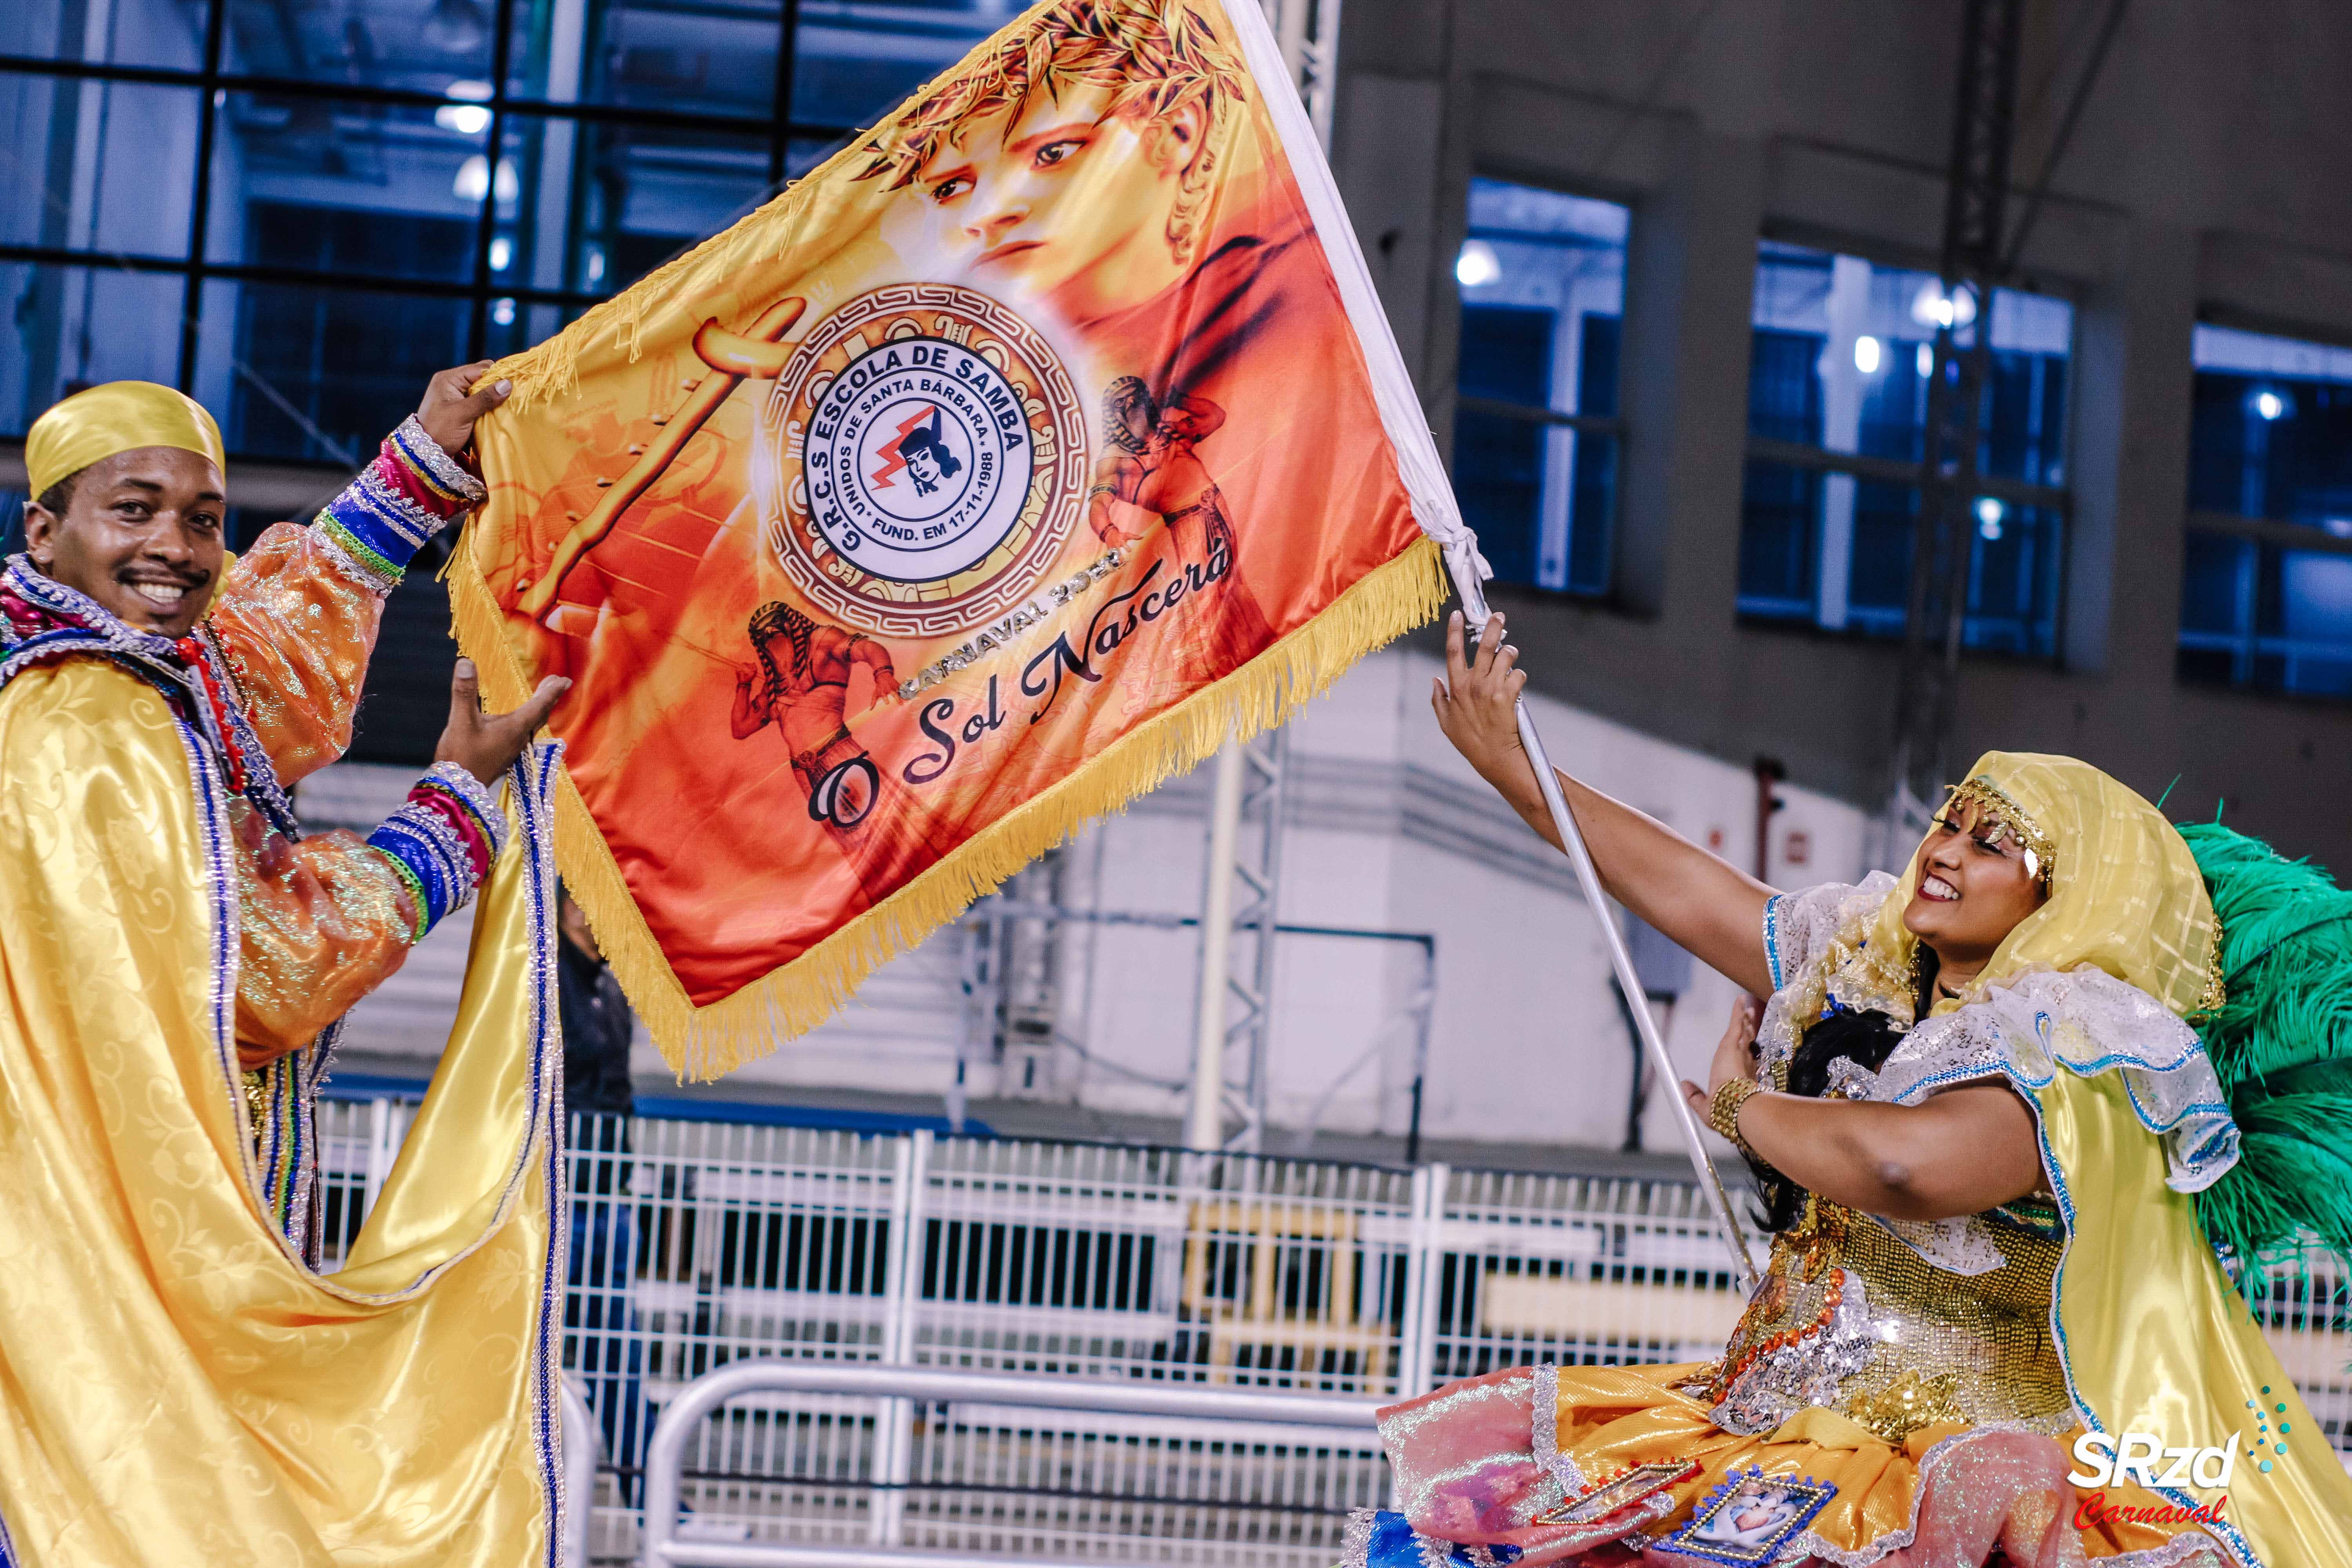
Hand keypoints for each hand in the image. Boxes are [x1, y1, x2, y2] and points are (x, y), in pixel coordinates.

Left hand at [414, 361, 511, 456]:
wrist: (426, 453)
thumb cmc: (439, 431)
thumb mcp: (462, 414)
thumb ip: (484, 398)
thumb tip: (507, 383)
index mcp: (449, 378)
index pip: (480, 369)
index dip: (497, 376)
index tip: (513, 387)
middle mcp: (452, 383)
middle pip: (482, 378)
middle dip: (496, 387)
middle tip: (511, 398)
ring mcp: (456, 395)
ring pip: (482, 390)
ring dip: (493, 398)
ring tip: (505, 407)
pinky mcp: (460, 407)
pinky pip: (479, 401)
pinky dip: (488, 406)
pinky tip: (496, 413)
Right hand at [434, 658, 568, 784]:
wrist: (456, 790)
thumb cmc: (460, 756)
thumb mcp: (460, 721)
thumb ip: (464, 692)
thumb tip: (466, 662)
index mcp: (514, 729)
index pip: (539, 706)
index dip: (552, 691)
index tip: (565, 680)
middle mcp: (519, 739)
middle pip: (540, 714)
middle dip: (549, 696)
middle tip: (560, 681)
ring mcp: (512, 748)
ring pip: (533, 724)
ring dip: (540, 708)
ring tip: (544, 695)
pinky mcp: (504, 755)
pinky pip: (524, 732)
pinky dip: (529, 720)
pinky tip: (521, 721)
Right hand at [1430, 609, 1532, 794]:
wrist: (1495, 758)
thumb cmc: (1470, 741)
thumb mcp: (1446, 723)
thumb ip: (1438, 699)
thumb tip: (1434, 679)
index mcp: (1456, 688)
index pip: (1452, 652)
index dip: (1454, 631)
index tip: (1458, 614)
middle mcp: (1473, 685)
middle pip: (1484, 647)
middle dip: (1493, 627)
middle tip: (1498, 616)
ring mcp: (1491, 689)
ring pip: (1506, 657)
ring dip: (1510, 654)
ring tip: (1509, 657)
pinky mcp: (1508, 696)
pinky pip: (1518, 675)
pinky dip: (1519, 677)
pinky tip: (1516, 687)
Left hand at [1678, 994, 1763, 1119]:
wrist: (1736, 1106)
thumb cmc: (1725, 1112)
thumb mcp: (1704, 1107)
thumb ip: (1694, 1097)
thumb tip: (1684, 1086)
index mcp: (1741, 1078)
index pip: (1744, 1060)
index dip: (1744, 1051)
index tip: (1745, 1045)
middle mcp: (1744, 1063)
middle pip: (1747, 1042)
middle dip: (1748, 1030)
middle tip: (1750, 1019)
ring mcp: (1740, 1052)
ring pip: (1744, 1030)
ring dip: (1744, 1018)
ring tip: (1745, 1008)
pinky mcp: (1733, 1043)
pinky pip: (1736, 1021)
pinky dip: (1737, 1010)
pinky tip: (1739, 998)